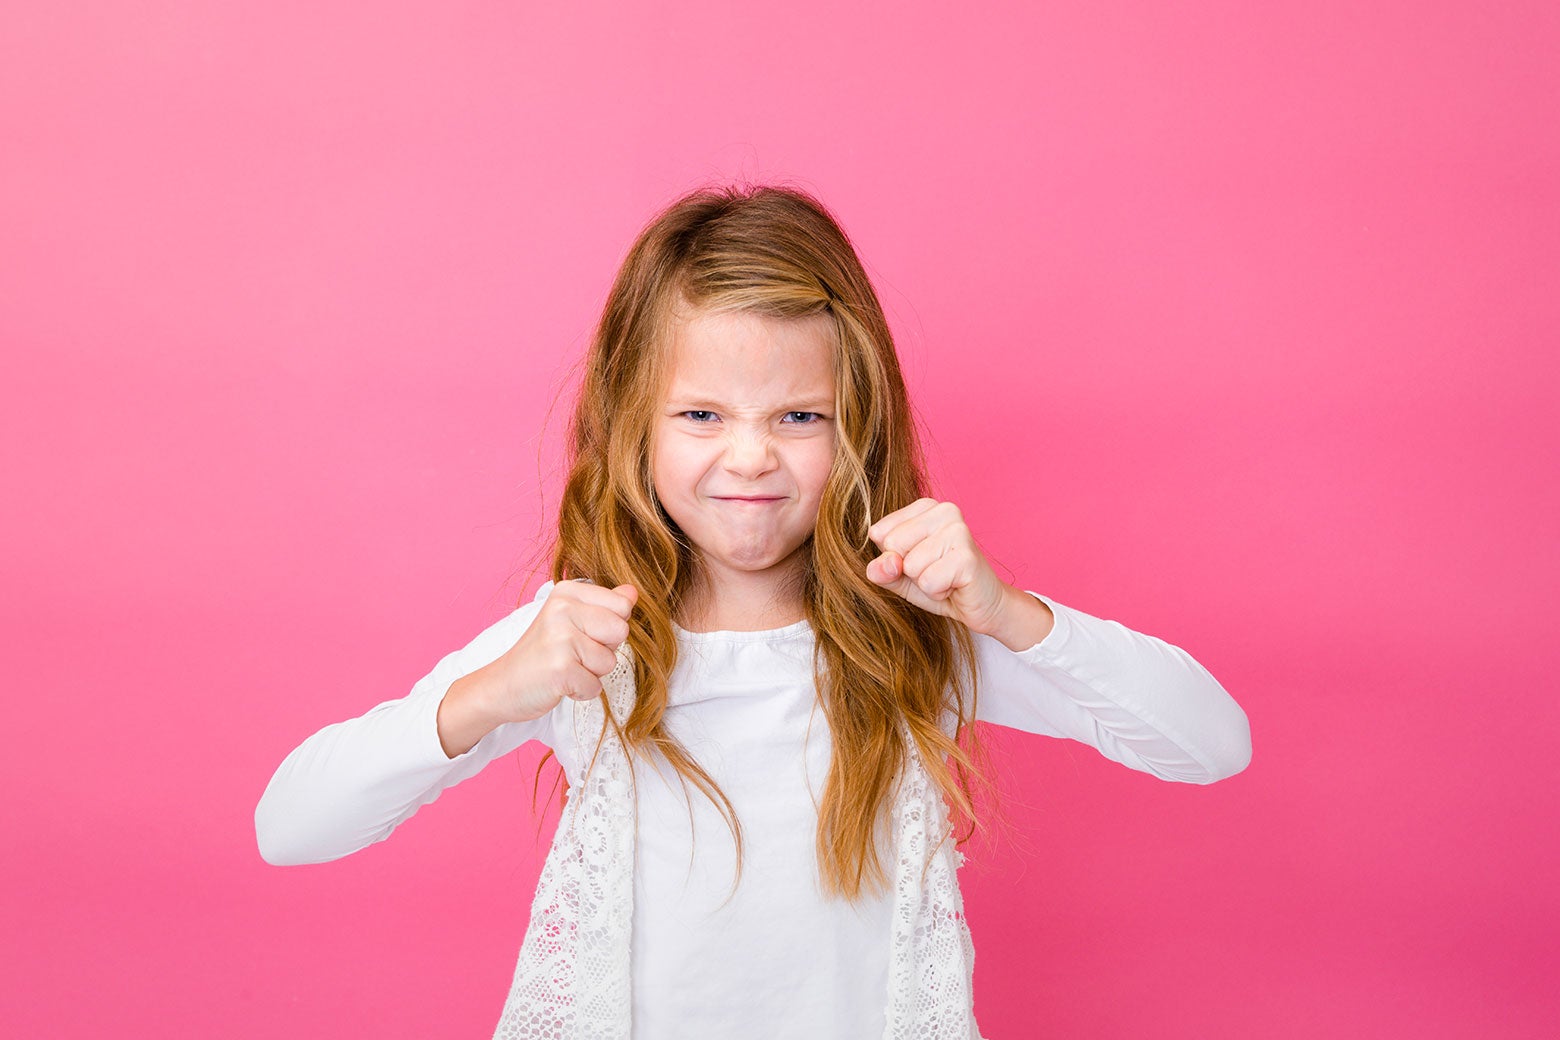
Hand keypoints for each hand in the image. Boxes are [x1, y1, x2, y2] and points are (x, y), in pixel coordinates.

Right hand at [493, 579, 639, 721]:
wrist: (501, 685)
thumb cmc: (541, 654)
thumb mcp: (570, 620)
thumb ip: (604, 605)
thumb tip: (632, 592)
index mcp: (567, 592)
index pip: (622, 606)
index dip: (609, 628)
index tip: (582, 634)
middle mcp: (562, 609)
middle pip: (621, 631)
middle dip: (604, 650)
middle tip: (573, 654)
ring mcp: (561, 638)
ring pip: (610, 662)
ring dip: (591, 673)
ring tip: (564, 668)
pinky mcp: (560, 669)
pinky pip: (595, 686)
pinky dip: (581, 692)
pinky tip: (559, 683)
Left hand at [865, 498, 1010, 635]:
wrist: (981, 604)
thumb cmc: (939, 583)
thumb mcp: (899, 576)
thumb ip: (881, 570)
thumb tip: (881, 565)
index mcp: (925, 506)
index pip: (879, 532)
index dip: (894, 557)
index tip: (920, 560)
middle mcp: (944, 510)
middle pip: (893, 545)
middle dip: (908, 570)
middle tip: (935, 571)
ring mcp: (958, 530)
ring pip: (910, 565)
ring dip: (924, 583)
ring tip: (946, 577)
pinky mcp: (967, 556)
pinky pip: (928, 582)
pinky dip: (937, 592)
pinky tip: (955, 585)